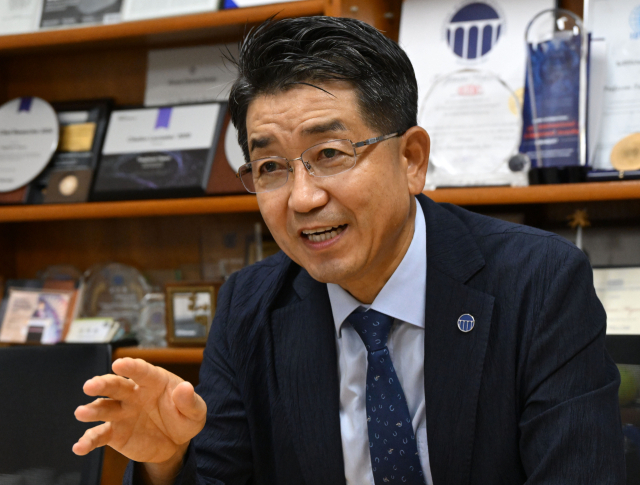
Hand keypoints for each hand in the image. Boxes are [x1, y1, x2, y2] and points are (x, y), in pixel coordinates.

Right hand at [73, 358, 206, 465]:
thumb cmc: (185, 418)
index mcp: (153, 381)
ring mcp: (121, 412)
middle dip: (102, 384)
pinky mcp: (115, 433)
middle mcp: (133, 394)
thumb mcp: (196, 411)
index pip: (141, 371)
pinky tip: (79, 447)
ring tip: (81, 413)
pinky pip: (99, 435)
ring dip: (92, 410)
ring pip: (103, 408)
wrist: (176, 443)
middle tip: (90, 386)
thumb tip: (185, 388)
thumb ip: (190, 401)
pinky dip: (88, 441)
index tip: (119, 364)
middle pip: (116, 385)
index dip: (130, 367)